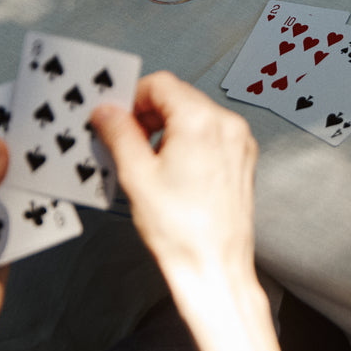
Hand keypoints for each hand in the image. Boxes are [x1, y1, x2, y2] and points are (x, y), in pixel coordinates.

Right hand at [92, 75, 308, 350]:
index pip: (161, 84)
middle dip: (150, 114)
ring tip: (148, 160)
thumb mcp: (137, 175)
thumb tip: (107, 112)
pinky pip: (212, 134)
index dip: (133, 97)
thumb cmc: (182, 230)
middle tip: (125, 139)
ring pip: (196, 115)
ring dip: (169, 128)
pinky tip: (172, 169)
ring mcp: (240, 141)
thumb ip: (119, 134)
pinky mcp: (244, 158)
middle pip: (180, 97)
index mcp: (201, 120)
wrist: (214, 267)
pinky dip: (190, 141)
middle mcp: (227, 124)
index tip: (117, 116)